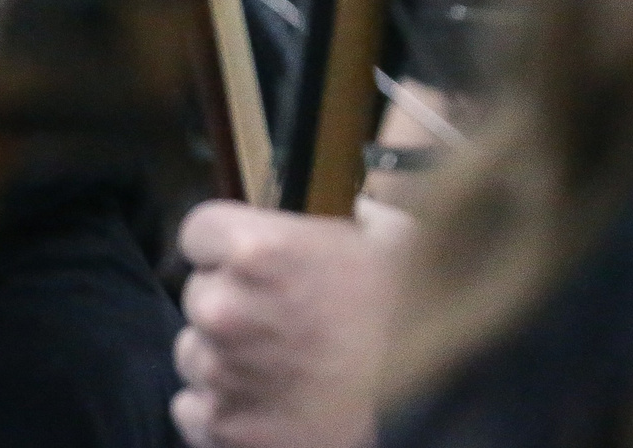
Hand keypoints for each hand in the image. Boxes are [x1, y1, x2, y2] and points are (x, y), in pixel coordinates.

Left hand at [170, 198, 408, 447]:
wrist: (438, 404)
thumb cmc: (406, 316)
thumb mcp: (357, 242)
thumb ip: (291, 233)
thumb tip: (282, 207)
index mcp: (254, 249)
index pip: (197, 234)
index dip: (225, 251)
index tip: (252, 268)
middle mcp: (226, 307)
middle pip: (199, 298)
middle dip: (233, 309)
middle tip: (286, 326)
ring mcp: (222, 372)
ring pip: (196, 356)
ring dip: (228, 362)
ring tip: (288, 371)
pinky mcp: (225, 427)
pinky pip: (194, 410)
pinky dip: (226, 413)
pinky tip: (272, 408)